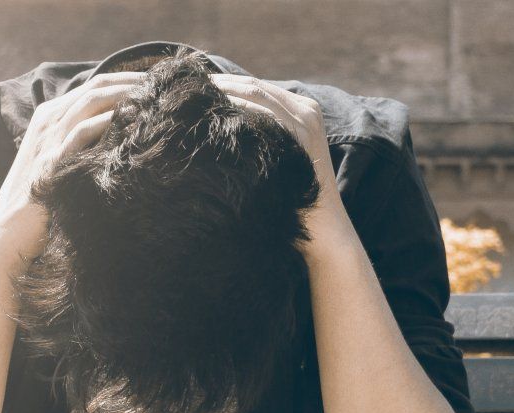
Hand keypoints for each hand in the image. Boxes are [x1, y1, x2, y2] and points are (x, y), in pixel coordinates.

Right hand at [0, 72, 146, 261]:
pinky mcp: (51, 161)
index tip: (159, 86)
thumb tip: (126, 141)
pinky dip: (109, 123)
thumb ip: (88, 148)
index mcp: (52, 117)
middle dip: (134, 83)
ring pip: (91, 102)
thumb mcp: (66, 165)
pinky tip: (133, 123)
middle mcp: (49, 121)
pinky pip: (82, 132)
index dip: (129, 81)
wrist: (10, 233)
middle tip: (165, 88)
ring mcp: (48, 139)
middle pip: (97, 87)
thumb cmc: (44, 203)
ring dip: (126, 97)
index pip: (96, 86)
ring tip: (155, 100)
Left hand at [208, 74, 350, 251]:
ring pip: (257, 93)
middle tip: (188, 88)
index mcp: (302, 109)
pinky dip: (238, 108)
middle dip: (220, 84)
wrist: (325, 227)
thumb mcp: (280, 156)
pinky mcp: (302, 135)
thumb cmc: (294, 196)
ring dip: (224, 92)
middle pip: (254, 85)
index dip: (226, 84)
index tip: (196, 87)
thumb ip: (262, 134)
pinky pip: (264, 113)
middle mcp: (307, 109)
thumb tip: (221, 123)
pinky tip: (215, 113)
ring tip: (194, 97)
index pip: (257, 87)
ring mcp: (306, 121)